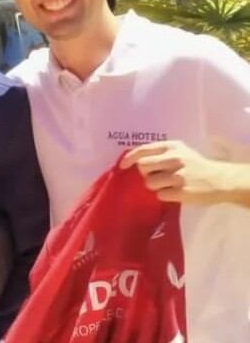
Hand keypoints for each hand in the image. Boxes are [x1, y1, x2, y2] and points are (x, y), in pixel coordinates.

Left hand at [120, 140, 235, 203]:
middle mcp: (174, 159)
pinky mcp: (181, 191)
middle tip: (156, 176)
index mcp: (172, 147)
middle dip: (146, 173)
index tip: (122, 166)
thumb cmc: (196, 165)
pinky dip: (165, 196)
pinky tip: (176, 192)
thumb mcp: (180, 151)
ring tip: (168, 185)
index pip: (143, 150)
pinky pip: (160, 195)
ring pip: (149, 183)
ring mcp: (178, 176)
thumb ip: (160, 153)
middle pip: (142, 167)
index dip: (129, 158)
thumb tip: (133, 159)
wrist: (221, 180)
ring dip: (155, 186)